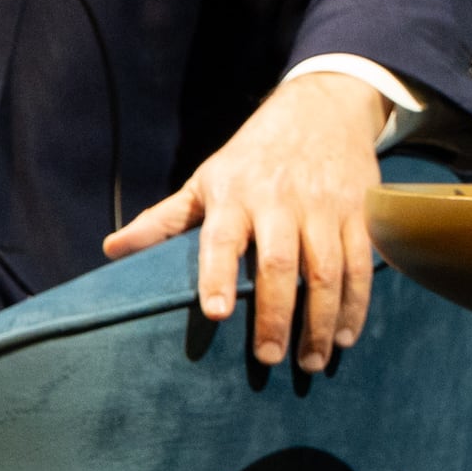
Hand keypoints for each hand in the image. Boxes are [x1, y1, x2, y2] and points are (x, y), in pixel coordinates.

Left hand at [102, 68, 389, 367]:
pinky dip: (357, 304)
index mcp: (234, 193)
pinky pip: (361, 263)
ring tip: (311, 362)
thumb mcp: (205, 180)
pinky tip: (346, 337)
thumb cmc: (251, 157)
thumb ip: (162, 220)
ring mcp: (324, 205)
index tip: (217, 313)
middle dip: (276, 314)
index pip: (222, 237)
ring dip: (321, 320)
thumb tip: (110, 251)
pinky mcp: (359, 211)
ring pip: (327, 270)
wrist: (321, 109)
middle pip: (279, 262)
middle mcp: (280, 199)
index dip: (218, 275)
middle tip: (268, 359)